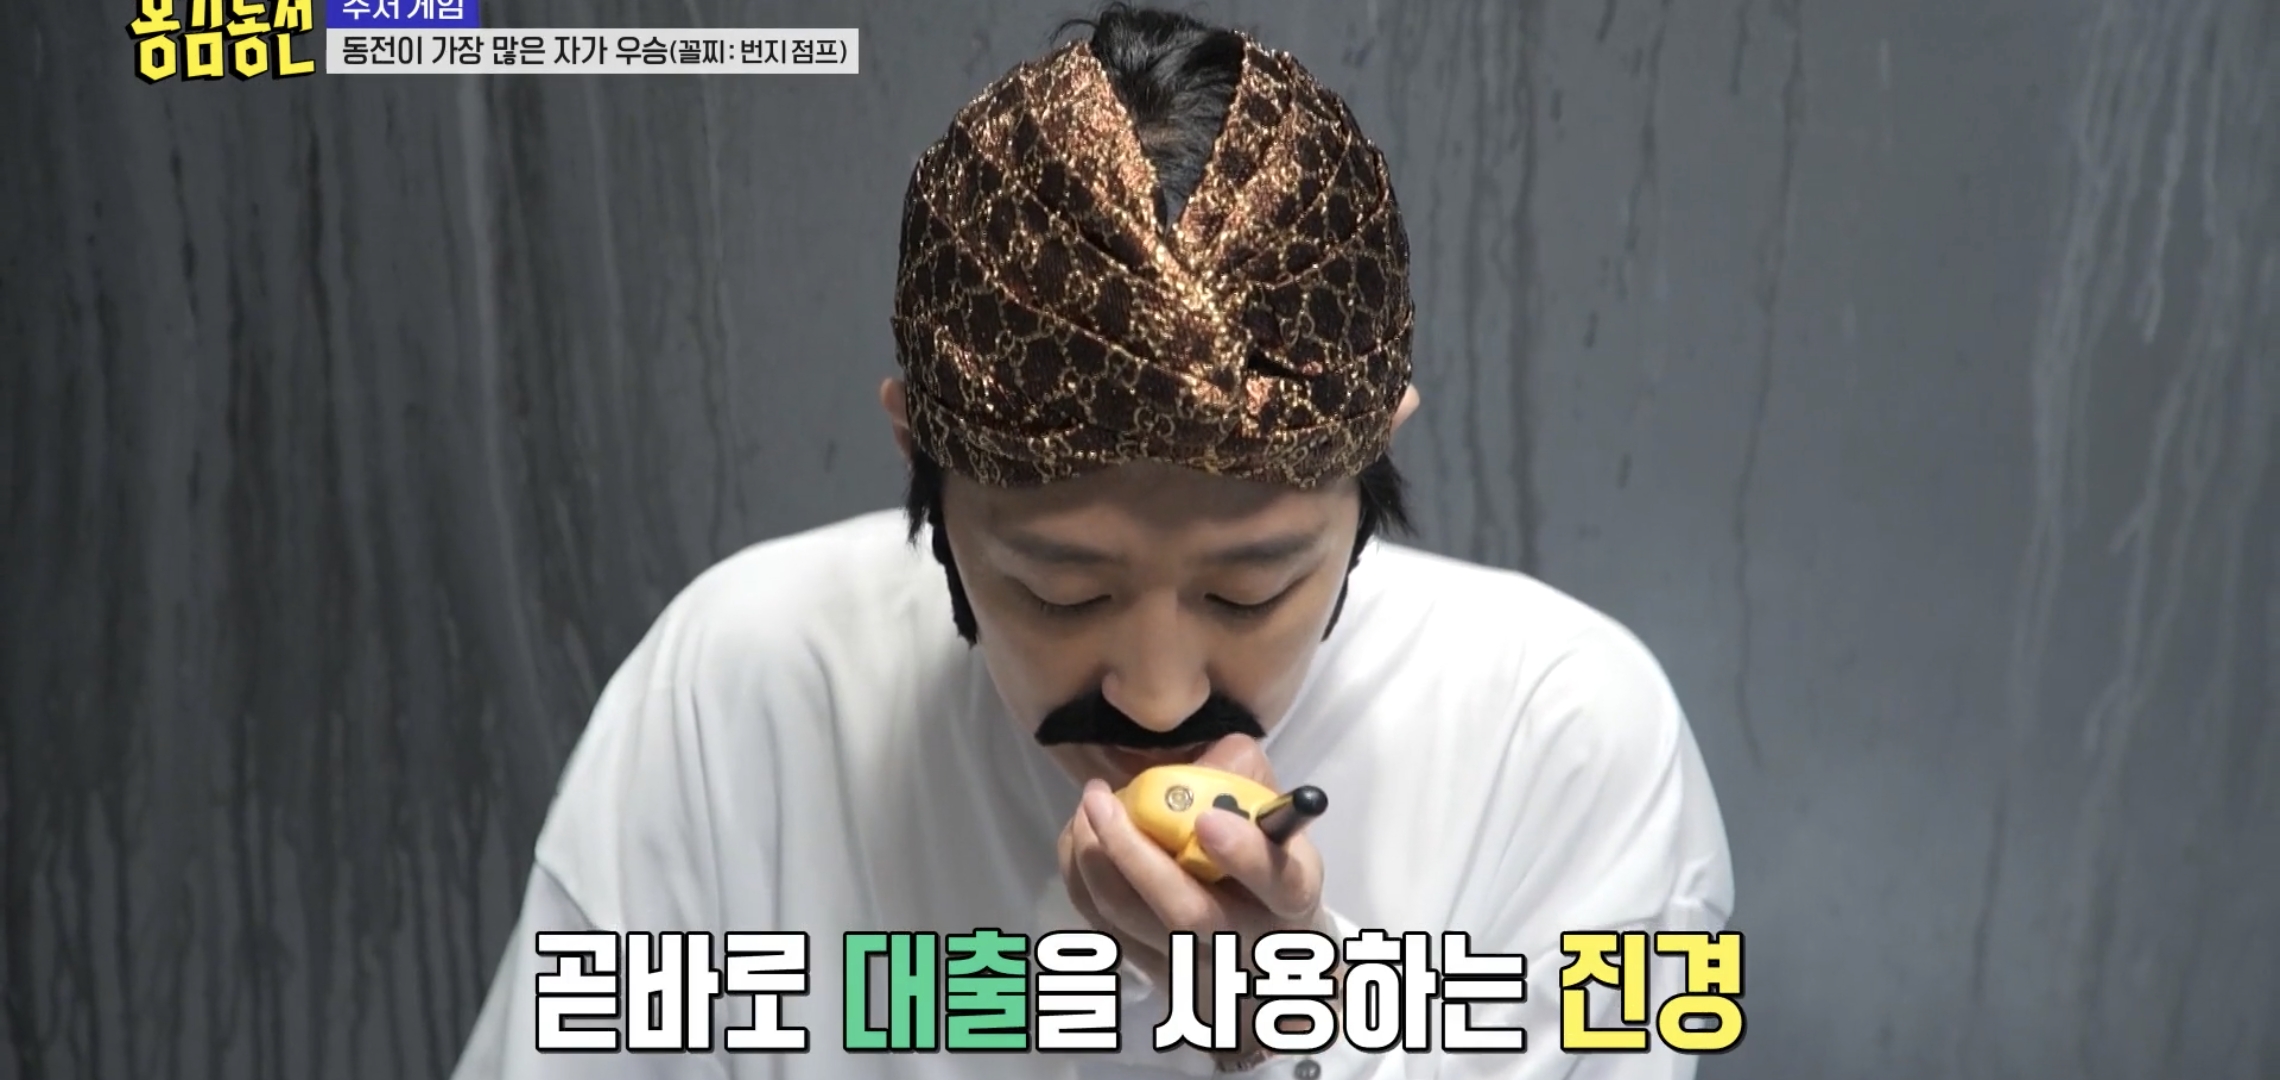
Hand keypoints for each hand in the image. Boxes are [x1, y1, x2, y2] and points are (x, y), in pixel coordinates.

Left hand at [1056, 736, 1329, 1051]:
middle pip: (1187, 912)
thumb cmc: (1269, 862)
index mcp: (1292, 897)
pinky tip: (1081, 841)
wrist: (1266, 951)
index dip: (1245, 854)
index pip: (1280, 883)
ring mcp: (1196, 966)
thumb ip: (1243, 783)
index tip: (1208, 818)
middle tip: (1100, 798)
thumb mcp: (1276, 821)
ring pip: (1132, 921)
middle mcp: (1247, 940)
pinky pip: (1103, 927)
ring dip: (1095, 859)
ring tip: (1087, 809)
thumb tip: (1200, 760)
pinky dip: (1081, 879)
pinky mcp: (1153, 972)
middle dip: (1133, 851)